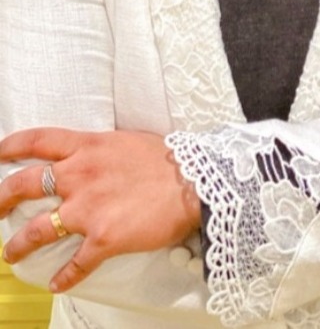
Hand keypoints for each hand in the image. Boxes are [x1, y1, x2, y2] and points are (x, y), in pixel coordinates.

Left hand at [0, 128, 200, 292]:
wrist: (194, 181)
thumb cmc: (165, 159)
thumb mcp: (123, 142)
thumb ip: (97, 150)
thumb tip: (86, 156)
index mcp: (86, 147)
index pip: (37, 141)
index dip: (11, 146)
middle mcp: (79, 176)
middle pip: (24, 185)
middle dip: (1, 198)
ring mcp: (89, 209)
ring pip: (37, 230)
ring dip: (19, 244)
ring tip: (10, 253)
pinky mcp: (103, 239)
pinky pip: (76, 264)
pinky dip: (64, 277)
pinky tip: (57, 284)